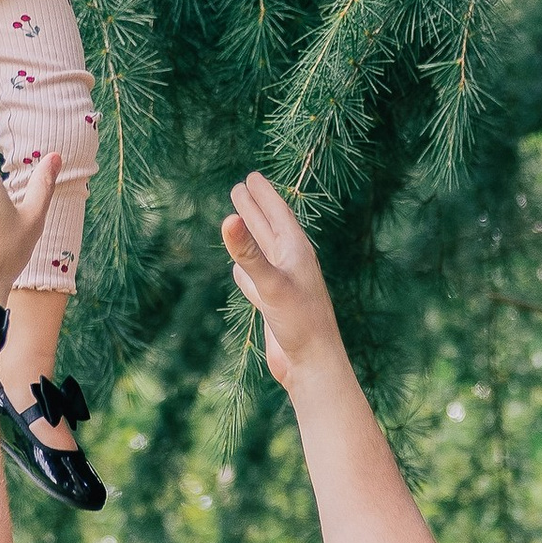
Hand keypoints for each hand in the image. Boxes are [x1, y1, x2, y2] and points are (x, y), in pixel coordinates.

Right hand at [221, 171, 342, 390]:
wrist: (312, 365)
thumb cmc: (300, 323)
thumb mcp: (271, 284)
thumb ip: (249, 253)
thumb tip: (229, 219)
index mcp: (296, 253)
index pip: (278, 215)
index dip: (264, 195)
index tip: (252, 176)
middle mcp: (291, 265)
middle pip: (269, 229)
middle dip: (255, 208)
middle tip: (240, 187)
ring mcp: (282, 286)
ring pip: (263, 253)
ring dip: (251, 236)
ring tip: (239, 221)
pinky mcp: (274, 306)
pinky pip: (256, 280)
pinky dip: (246, 270)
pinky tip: (239, 271)